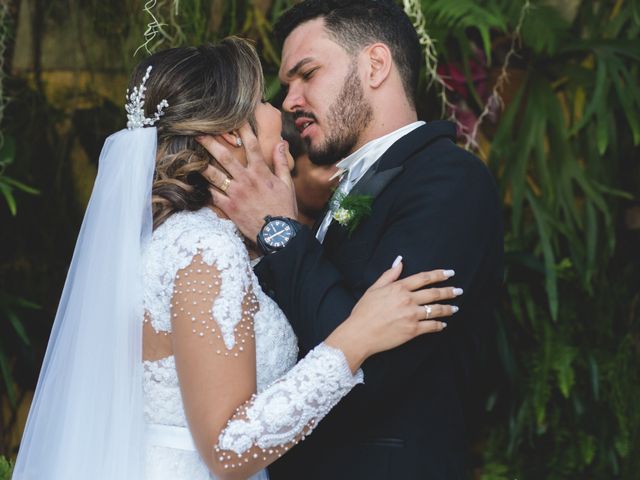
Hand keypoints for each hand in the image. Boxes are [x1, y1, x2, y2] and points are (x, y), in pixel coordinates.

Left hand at [197, 124, 297, 239]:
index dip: (243, 129)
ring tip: (188, 154)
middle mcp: (246, 179)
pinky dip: (202, 187)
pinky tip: (192, 181)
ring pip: (214, 174)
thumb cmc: (284, 209)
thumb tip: (281, 143)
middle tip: (198, 132)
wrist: (278, 234)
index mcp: (260, 172)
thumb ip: (281, 162)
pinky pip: (212, 195)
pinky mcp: (229, 207)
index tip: (234, 117)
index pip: (251, 145)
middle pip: (225, 157)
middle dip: (211, 142)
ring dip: (200, 163)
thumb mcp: (287, 184)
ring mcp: (235, 193)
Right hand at [325, 259, 460, 371]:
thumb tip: (400, 262)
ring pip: (436, 310)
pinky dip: (439, 325)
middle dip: (449, 291)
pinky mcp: (412, 330)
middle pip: (434, 293)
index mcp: (399, 288)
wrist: (360, 333)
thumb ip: (389, 275)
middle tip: (459, 291)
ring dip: (448, 308)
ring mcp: (411, 315)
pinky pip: (431, 326)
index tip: (449, 273)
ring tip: (455, 308)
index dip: (439, 275)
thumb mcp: (374, 289)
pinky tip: (443, 325)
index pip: (424, 278)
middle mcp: (408, 300)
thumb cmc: (364, 311)